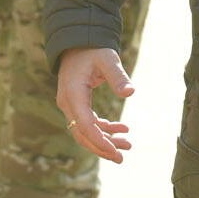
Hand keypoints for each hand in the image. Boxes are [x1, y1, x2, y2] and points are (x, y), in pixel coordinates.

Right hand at [56, 47, 134, 162]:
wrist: (78, 40)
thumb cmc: (93, 49)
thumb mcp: (108, 59)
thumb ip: (118, 76)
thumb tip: (130, 92)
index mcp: (73, 94)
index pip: (84, 125)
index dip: (99, 140)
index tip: (115, 151)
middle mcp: (68, 103)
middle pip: (82, 134)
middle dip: (102, 147)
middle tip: (122, 157)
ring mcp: (70, 104)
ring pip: (85, 131)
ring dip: (104, 140)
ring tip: (127, 144)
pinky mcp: (76, 103)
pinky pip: (88, 122)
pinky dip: (103, 128)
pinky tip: (121, 129)